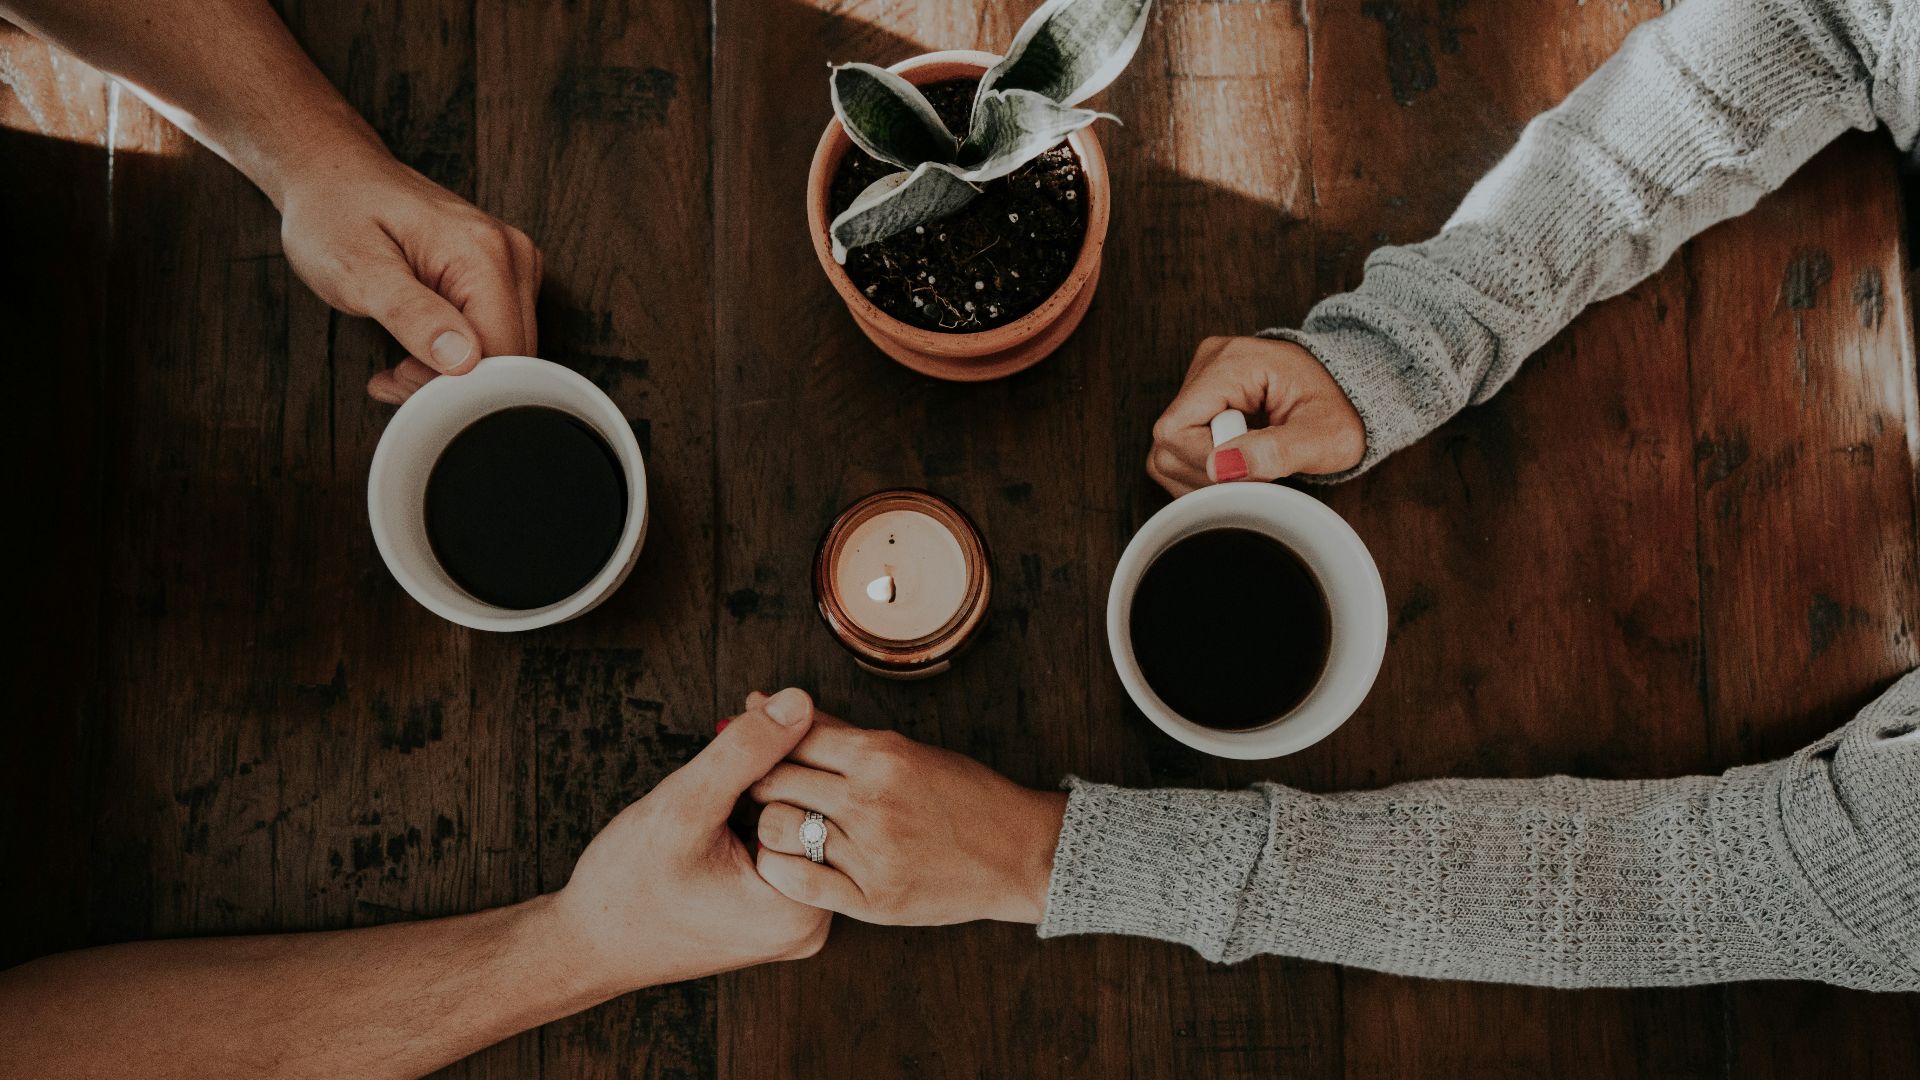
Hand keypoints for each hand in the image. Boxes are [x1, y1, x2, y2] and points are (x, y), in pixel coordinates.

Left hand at [276, 149, 541, 403]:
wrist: (333, 175)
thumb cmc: (335, 214)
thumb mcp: (357, 268)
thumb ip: (411, 314)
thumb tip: (461, 360)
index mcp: (484, 253)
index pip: (501, 353)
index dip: (455, 385)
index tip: (400, 379)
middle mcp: (512, 255)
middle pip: (511, 356)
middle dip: (453, 383)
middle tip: (394, 375)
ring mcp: (513, 263)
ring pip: (507, 352)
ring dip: (454, 373)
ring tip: (400, 361)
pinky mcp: (504, 274)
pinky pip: (498, 334)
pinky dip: (460, 356)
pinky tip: (419, 347)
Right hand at [543, 688, 831, 992]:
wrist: (590, 945)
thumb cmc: (627, 885)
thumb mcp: (685, 806)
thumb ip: (745, 752)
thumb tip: (800, 702)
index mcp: (802, 907)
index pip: (825, 799)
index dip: (792, 743)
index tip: (756, 707)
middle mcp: (811, 922)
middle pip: (817, 812)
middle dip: (782, 759)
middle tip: (742, 717)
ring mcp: (795, 922)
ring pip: (799, 825)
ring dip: (770, 783)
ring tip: (729, 758)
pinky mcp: (775, 916)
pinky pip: (783, 846)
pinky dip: (760, 811)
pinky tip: (730, 793)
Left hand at [742, 693, 1067, 925]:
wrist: (1017, 853)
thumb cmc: (962, 794)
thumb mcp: (903, 749)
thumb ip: (833, 729)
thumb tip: (765, 700)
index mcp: (881, 755)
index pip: (791, 737)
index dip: (763, 743)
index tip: (756, 752)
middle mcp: (872, 801)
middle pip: (774, 780)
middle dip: (758, 782)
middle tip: (759, 790)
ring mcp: (872, 852)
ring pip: (777, 829)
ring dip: (769, 825)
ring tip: (780, 825)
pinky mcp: (873, 898)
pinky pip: (797, 881)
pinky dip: (780, 868)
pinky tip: (790, 861)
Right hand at [1147, 335, 1365, 494]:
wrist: (1351, 392)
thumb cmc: (1343, 410)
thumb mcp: (1325, 437)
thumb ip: (1277, 451)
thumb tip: (1221, 466)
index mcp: (1232, 362)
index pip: (1177, 429)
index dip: (1208, 464)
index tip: (1254, 469)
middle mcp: (1207, 363)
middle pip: (1168, 443)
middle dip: (1210, 473)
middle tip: (1258, 469)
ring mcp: (1199, 379)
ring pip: (1167, 451)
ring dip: (1207, 475)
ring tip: (1251, 464)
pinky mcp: (1199, 399)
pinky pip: (1178, 449)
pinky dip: (1206, 468)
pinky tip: (1240, 461)